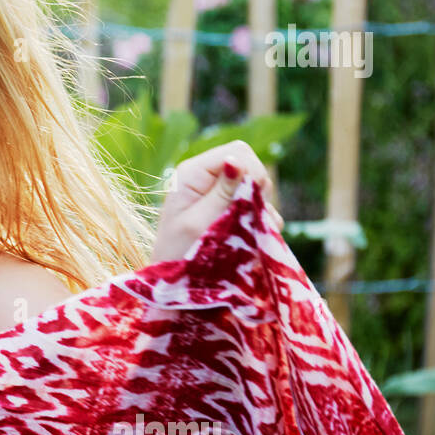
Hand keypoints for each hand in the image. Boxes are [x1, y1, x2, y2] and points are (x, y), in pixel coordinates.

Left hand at [148, 140, 284, 263]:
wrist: (174, 282)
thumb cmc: (179, 254)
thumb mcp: (199, 223)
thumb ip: (221, 192)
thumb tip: (236, 160)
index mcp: (193, 173)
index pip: (238, 152)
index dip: (253, 172)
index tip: (255, 199)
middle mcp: (206, 178)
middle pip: (251, 167)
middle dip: (258, 191)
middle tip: (248, 218)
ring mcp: (218, 194)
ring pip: (257, 188)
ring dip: (259, 209)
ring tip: (246, 235)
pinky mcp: (229, 210)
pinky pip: (257, 206)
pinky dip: (260, 221)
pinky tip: (251, 239)